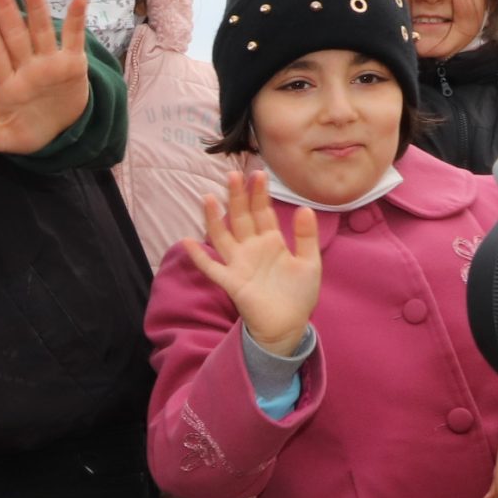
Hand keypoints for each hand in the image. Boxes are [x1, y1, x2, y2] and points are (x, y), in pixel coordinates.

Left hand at [0, 0, 91, 155]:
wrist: (62, 133)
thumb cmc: (28, 131)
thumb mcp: (3, 138)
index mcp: (6, 85)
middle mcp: (26, 68)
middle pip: (14, 36)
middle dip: (5, 11)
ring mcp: (49, 63)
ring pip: (41, 32)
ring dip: (36, 9)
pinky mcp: (72, 64)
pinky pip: (74, 38)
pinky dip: (77, 19)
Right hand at [182, 170, 321, 356]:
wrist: (289, 324)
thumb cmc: (299, 294)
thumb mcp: (309, 262)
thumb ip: (306, 237)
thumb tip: (305, 208)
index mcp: (271, 242)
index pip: (262, 212)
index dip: (259, 194)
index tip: (258, 173)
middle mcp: (251, 248)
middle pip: (241, 218)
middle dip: (238, 197)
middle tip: (233, 174)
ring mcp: (239, 264)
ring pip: (223, 236)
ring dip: (215, 218)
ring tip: (209, 197)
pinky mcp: (231, 282)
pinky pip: (211, 267)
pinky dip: (199, 256)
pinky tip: (187, 242)